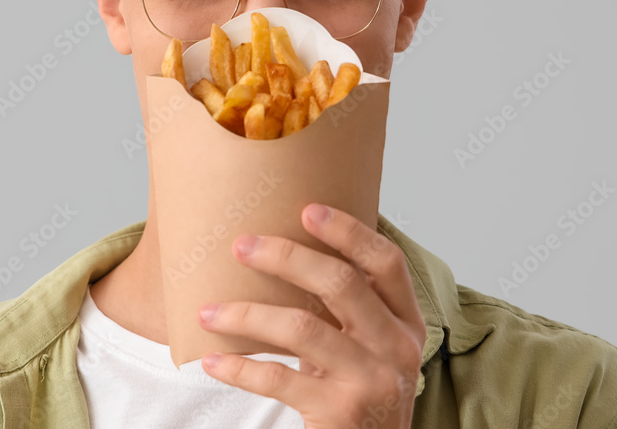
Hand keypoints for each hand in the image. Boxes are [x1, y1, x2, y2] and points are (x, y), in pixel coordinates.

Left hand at [197, 203, 426, 428]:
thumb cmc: (360, 394)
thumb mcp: (369, 348)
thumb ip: (349, 310)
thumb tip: (288, 252)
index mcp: (407, 323)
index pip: (386, 263)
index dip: (349, 232)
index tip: (307, 209)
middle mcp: (397, 348)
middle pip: (341, 284)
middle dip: (285, 257)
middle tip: (242, 245)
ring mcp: (371, 381)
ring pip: (302, 328)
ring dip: (247, 314)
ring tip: (209, 310)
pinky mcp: (340, 412)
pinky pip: (278, 378)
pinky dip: (240, 367)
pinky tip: (214, 359)